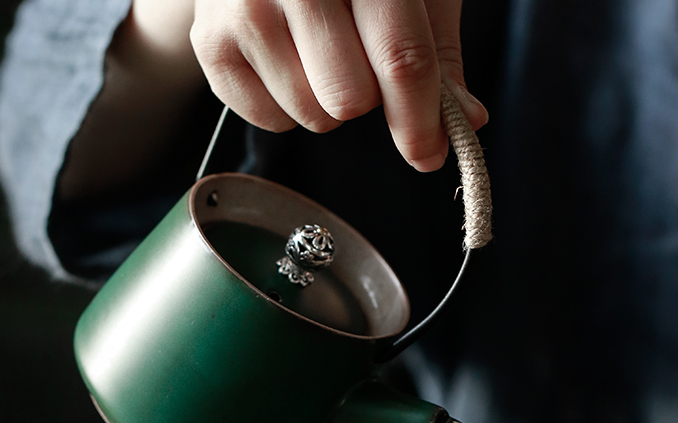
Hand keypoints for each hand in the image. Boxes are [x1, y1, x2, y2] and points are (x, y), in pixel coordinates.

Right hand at [134, 0, 486, 171]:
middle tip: (356, 57)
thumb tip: (467, 120)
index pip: (399, 60)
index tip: (430, 154)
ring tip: (317, 53)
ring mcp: (243, 9)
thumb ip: (437, 53)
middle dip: (366, 96)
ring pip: (312, 115)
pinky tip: (285, 60)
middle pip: (350, 99)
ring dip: (326, 102)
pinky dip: (288, 106)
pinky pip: (271, 122)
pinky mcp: (210, 44)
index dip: (420, 120)